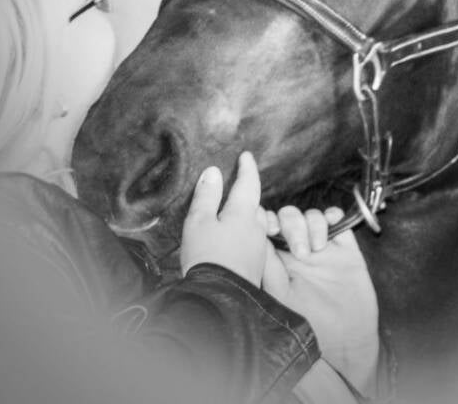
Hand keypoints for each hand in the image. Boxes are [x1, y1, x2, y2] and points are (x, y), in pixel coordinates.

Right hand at [179, 152, 267, 284]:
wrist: (221, 301)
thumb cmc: (207, 256)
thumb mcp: (199, 222)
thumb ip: (207, 196)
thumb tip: (213, 171)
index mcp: (244, 213)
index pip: (249, 183)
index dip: (247, 168)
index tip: (246, 156)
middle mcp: (257, 227)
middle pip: (254, 204)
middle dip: (247, 194)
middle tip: (237, 185)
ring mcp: (258, 248)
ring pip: (254, 224)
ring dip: (246, 215)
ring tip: (231, 214)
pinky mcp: (255, 266)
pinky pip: (251, 241)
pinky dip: (243, 233)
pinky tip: (232, 242)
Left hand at [262, 207, 378, 394]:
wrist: (344, 344)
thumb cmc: (309, 326)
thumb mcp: (281, 296)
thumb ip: (269, 266)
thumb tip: (256, 234)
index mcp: (280, 261)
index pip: (269, 227)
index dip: (267, 219)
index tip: (269, 228)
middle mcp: (300, 251)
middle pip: (289, 217)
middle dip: (292, 225)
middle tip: (299, 251)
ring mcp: (323, 248)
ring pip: (312, 216)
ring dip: (312, 225)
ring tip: (315, 250)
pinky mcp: (345, 249)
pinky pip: (338, 220)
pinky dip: (332, 217)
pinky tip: (329, 233)